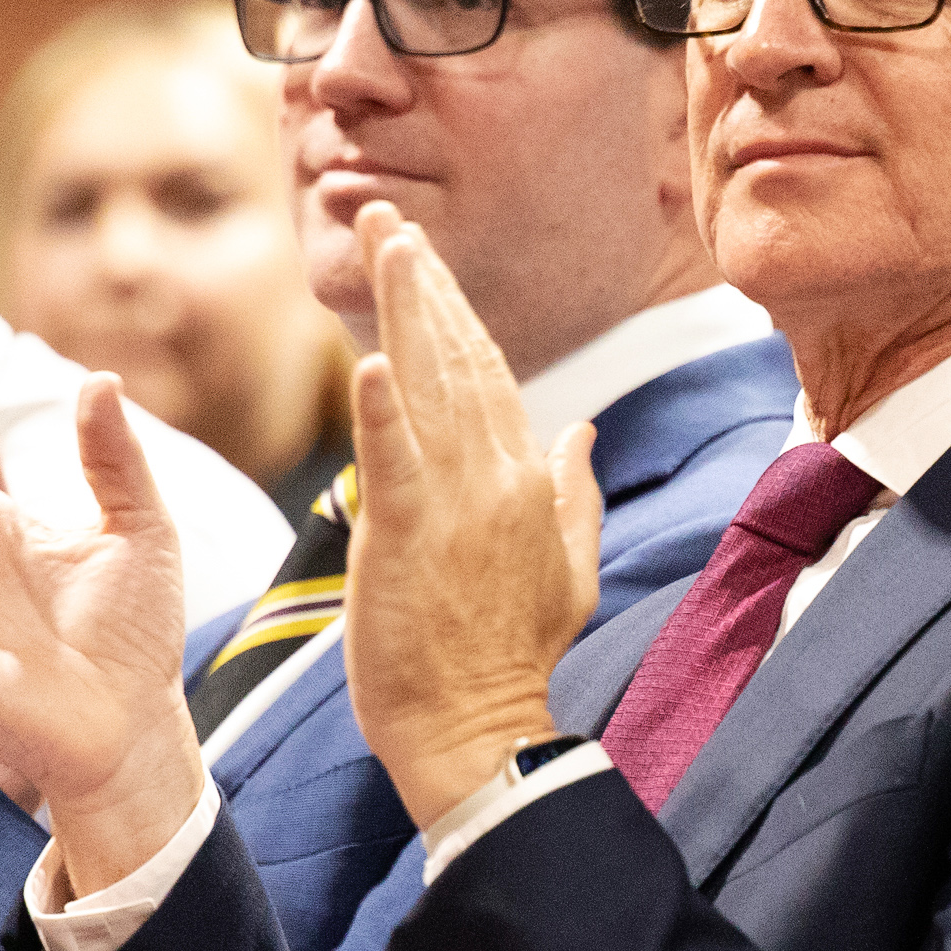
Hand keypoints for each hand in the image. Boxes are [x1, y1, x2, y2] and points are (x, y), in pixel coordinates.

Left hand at [339, 201, 598, 830]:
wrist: (483, 731)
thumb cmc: (512, 658)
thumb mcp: (567, 568)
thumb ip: (574, 494)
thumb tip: (583, 432)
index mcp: (526, 480)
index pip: (489, 375)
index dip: (457, 311)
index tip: (428, 259)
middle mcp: (496, 476)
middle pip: (458, 358)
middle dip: (424, 283)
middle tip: (389, 219)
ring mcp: (456, 502)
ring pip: (428, 384)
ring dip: (407, 308)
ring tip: (386, 242)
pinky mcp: (408, 535)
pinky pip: (393, 457)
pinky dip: (380, 407)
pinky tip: (367, 358)